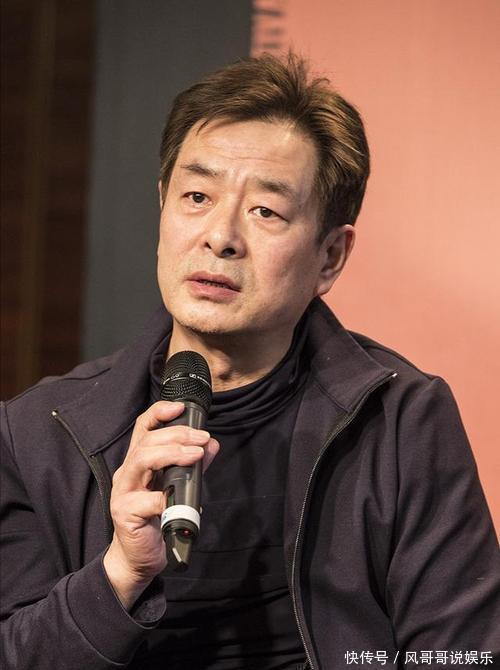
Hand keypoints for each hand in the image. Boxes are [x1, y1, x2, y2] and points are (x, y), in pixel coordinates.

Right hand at [103, 401, 218, 608]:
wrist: (138, 558)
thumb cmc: (156, 519)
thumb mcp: (178, 488)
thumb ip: (193, 466)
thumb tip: (211, 445)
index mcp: (138, 462)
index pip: (143, 428)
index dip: (159, 412)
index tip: (180, 408)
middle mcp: (127, 472)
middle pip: (147, 441)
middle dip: (177, 434)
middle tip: (202, 439)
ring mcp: (123, 492)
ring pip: (142, 460)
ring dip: (172, 453)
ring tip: (195, 455)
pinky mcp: (125, 514)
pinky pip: (146, 500)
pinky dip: (165, 498)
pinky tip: (177, 500)